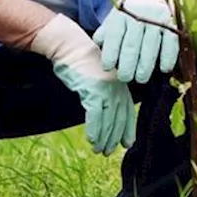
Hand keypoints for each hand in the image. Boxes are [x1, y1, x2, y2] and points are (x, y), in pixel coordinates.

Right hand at [31, 15, 135, 154]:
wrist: (69, 45)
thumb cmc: (80, 61)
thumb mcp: (98, 77)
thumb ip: (105, 92)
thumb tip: (105, 113)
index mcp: (120, 84)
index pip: (128, 111)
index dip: (127, 129)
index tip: (127, 143)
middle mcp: (117, 86)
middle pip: (119, 118)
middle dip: (115, 137)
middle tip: (109, 151)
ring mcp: (106, 88)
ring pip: (108, 120)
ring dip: (104, 138)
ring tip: (99, 150)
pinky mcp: (93, 89)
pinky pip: (95, 115)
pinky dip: (94, 129)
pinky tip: (91, 140)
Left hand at [94, 0, 179, 83]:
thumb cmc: (132, 11)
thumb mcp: (116, 16)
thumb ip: (107, 30)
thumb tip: (98, 43)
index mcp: (122, 14)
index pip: (115, 36)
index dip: (110, 53)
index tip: (108, 67)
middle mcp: (140, 15)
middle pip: (132, 45)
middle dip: (128, 65)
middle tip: (125, 78)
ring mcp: (158, 19)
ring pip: (150, 46)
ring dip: (145, 66)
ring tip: (141, 79)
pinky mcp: (173, 24)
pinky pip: (171, 43)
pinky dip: (168, 57)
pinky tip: (164, 69)